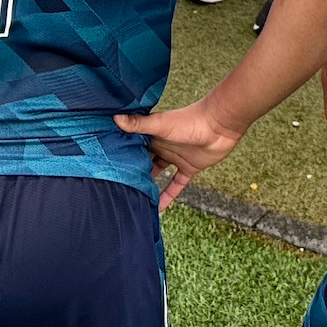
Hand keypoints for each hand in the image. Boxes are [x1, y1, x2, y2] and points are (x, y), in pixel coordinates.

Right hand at [114, 100, 244, 210]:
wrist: (219, 125)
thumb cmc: (189, 120)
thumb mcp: (161, 124)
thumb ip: (139, 124)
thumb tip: (115, 117)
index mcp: (153, 134)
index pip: (133, 144)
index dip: (122, 153)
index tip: (106, 164)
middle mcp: (162, 146)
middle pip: (144, 160)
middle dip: (132, 170)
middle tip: (115, 185)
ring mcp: (176, 157)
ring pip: (158, 173)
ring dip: (148, 183)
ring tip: (132, 196)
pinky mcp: (189, 168)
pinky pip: (176, 184)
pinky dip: (168, 196)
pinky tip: (158, 208)